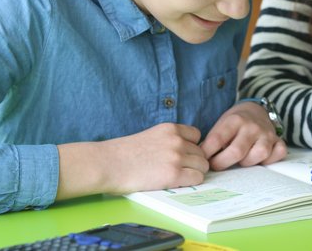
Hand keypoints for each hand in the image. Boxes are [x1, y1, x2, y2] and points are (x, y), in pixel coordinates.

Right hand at [57, 123, 207, 199]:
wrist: (108, 164)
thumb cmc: (124, 154)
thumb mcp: (150, 136)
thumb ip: (168, 140)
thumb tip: (185, 151)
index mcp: (170, 128)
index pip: (197, 135)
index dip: (191, 147)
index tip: (182, 155)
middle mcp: (176, 140)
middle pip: (201, 153)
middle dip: (193, 162)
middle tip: (179, 170)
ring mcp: (176, 157)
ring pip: (202, 166)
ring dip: (194, 173)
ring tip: (178, 178)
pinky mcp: (174, 174)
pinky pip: (197, 178)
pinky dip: (190, 182)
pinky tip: (177, 183)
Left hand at [201, 102, 286, 170]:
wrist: (255, 111)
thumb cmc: (234, 124)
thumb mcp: (221, 125)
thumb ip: (212, 140)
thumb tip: (199, 159)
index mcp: (235, 120)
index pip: (217, 139)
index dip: (207, 153)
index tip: (202, 159)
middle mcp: (252, 126)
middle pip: (237, 151)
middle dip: (222, 163)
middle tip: (216, 165)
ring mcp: (267, 134)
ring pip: (259, 154)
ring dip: (247, 162)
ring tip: (240, 160)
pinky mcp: (278, 141)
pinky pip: (278, 154)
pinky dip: (270, 160)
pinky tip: (260, 160)